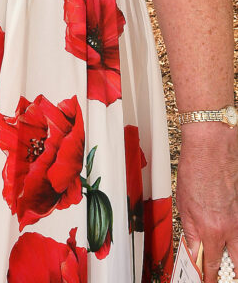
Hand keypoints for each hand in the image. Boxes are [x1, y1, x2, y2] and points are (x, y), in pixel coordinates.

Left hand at [176, 125, 237, 282]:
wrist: (211, 147)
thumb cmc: (195, 169)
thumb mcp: (184, 204)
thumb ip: (191, 232)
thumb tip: (194, 250)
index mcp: (211, 228)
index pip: (211, 264)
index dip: (209, 276)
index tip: (206, 281)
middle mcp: (230, 227)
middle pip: (235, 262)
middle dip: (229, 273)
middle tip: (221, 276)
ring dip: (235, 257)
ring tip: (230, 265)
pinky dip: (237, 237)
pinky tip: (232, 240)